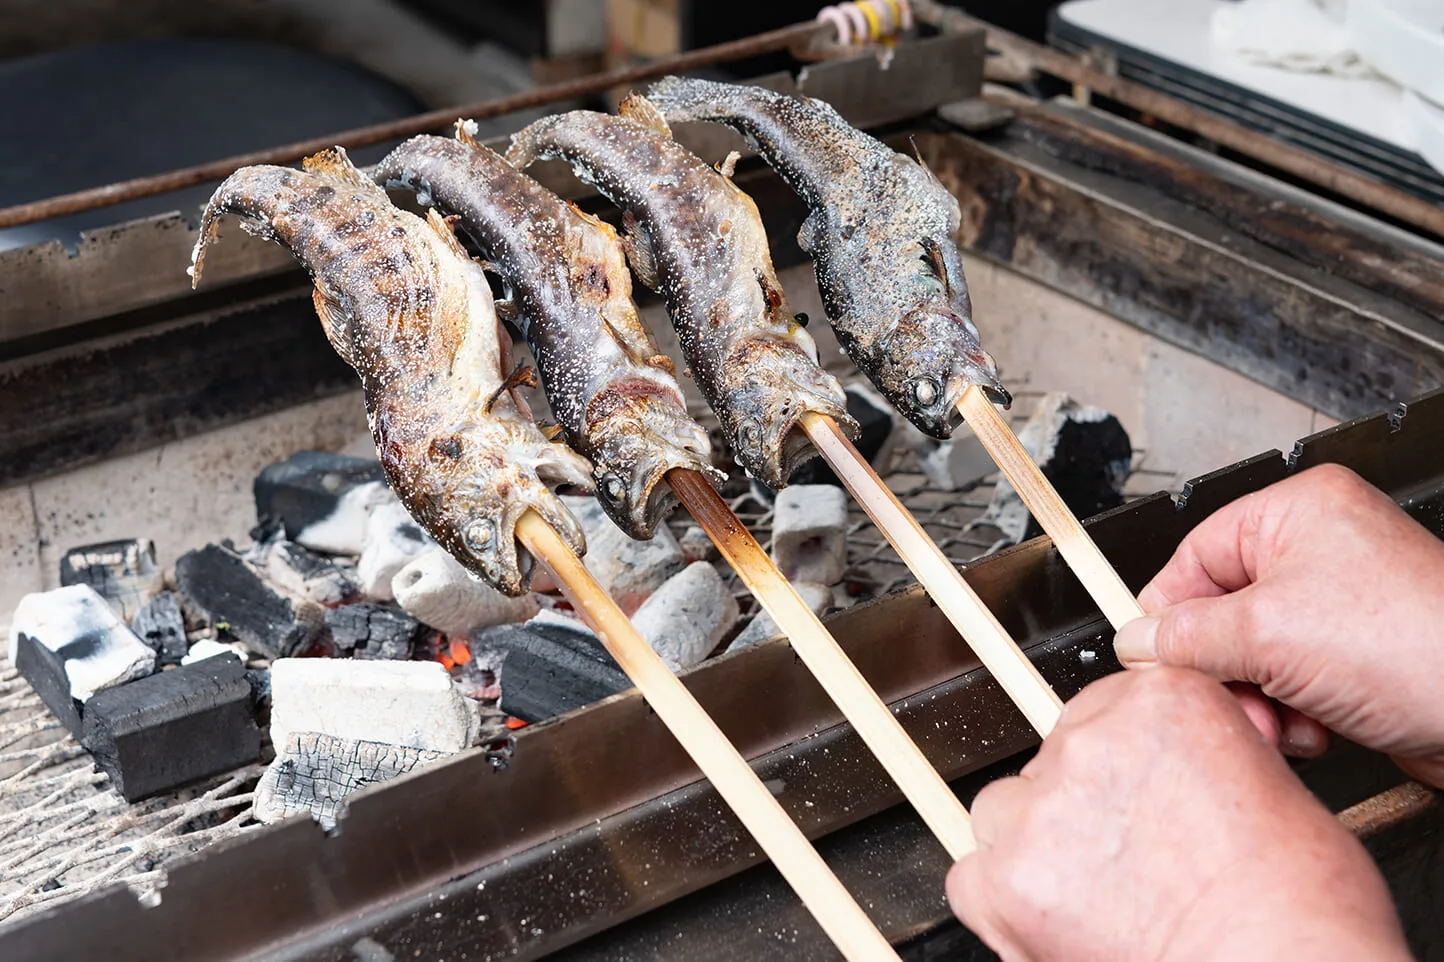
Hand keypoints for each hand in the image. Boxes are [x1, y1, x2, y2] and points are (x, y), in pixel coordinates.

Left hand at [947, 668, 1410, 961]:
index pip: (1104, 706)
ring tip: (1096, 896)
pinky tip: (1058, 925)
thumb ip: (1196, 754)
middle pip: (1055, 758)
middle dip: (1082, 804)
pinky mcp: (1007, 877)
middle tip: (1127, 858)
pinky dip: (1004, 905)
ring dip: (1037, 845)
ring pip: (1006, 811)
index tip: (1136, 793)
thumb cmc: (1300, 904)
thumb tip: (1167, 769)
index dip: (1122, 761)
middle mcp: (1093, 741)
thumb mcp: (1266, 781)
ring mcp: (1043, 807)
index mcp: (1163, 701)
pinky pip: (974, 878)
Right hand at [1114, 464, 1443, 785]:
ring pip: (1251, 654)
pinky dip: (1290, 712)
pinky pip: (1289, 681)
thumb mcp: (1268, 633)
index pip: (1193, 555)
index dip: (1170, 611)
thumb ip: (1188, 635)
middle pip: (1219, 611)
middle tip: (1230, 698)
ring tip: (1283, 720)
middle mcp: (1319, 549)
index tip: (1152, 656)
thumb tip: (1138, 640)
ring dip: (1256, 698)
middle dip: (1222, 668)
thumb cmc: (1418, 646)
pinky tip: (1313, 728)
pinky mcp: (1357, 655)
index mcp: (1296, 512)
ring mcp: (1341, 604)